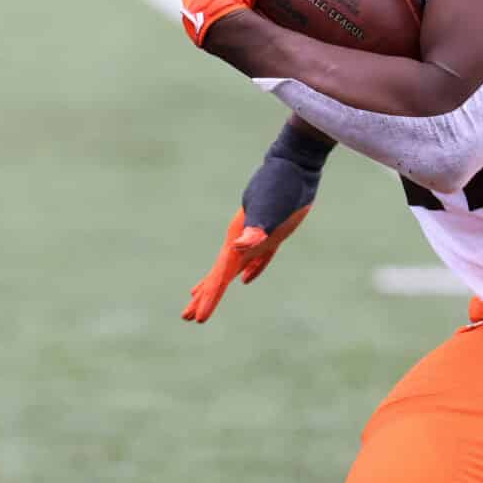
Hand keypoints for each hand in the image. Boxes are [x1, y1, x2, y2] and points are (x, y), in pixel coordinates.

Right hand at [181, 124, 332, 322]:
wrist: (294, 164)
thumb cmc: (283, 184)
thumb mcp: (271, 207)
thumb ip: (256, 227)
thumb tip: (240, 246)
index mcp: (237, 238)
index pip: (219, 275)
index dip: (209, 298)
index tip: (198, 319)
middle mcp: (242, 238)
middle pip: (219, 274)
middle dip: (204, 296)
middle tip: (188, 317)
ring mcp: (256, 235)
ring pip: (233, 267)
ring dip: (219, 283)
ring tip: (202, 299)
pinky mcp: (273, 232)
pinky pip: (257, 259)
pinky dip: (251, 271)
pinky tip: (247, 280)